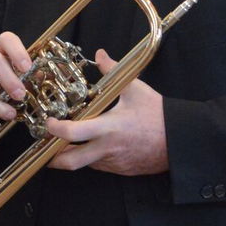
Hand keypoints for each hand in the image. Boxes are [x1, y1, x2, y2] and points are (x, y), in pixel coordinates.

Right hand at [0, 33, 32, 118]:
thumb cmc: (3, 77)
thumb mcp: (17, 74)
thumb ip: (30, 75)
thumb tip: (41, 77)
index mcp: (1, 50)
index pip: (7, 39)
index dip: (17, 51)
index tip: (27, 68)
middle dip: (8, 80)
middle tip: (21, 96)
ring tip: (10, 114)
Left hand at [45, 50, 167, 174]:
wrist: (180, 140)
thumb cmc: (158, 115)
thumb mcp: (136, 89)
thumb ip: (113, 71)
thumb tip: (100, 54)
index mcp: (109, 127)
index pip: (73, 133)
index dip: (54, 129)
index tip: (49, 122)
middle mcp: (107, 148)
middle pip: (70, 162)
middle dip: (51, 158)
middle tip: (45, 146)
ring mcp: (113, 162)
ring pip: (84, 165)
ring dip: (72, 156)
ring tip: (66, 145)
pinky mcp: (120, 170)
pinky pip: (99, 167)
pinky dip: (91, 158)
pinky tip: (93, 146)